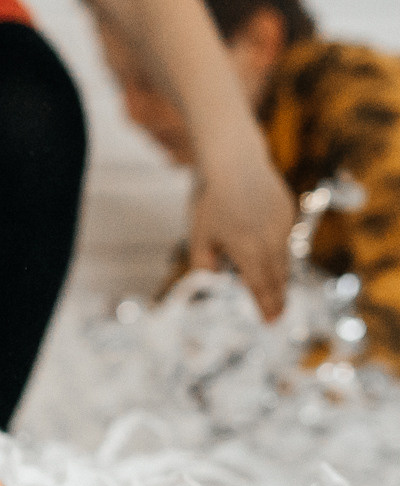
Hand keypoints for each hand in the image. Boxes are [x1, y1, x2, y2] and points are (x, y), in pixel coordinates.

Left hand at [189, 147, 295, 321]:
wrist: (234, 164)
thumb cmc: (210, 202)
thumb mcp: (199, 237)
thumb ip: (204, 264)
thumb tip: (213, 281)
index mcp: (248, 251)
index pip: (259, 286)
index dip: (265, 305)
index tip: (270, 321)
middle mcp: (271, 241)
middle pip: (277, 276)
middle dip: (277, 296)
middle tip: (277, 315)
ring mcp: (282, 226)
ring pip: (284, 258)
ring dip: (280, 276)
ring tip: (277, 293)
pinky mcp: (287, 212)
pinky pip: (285, 238)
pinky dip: (279, 251)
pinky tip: (273, 259)